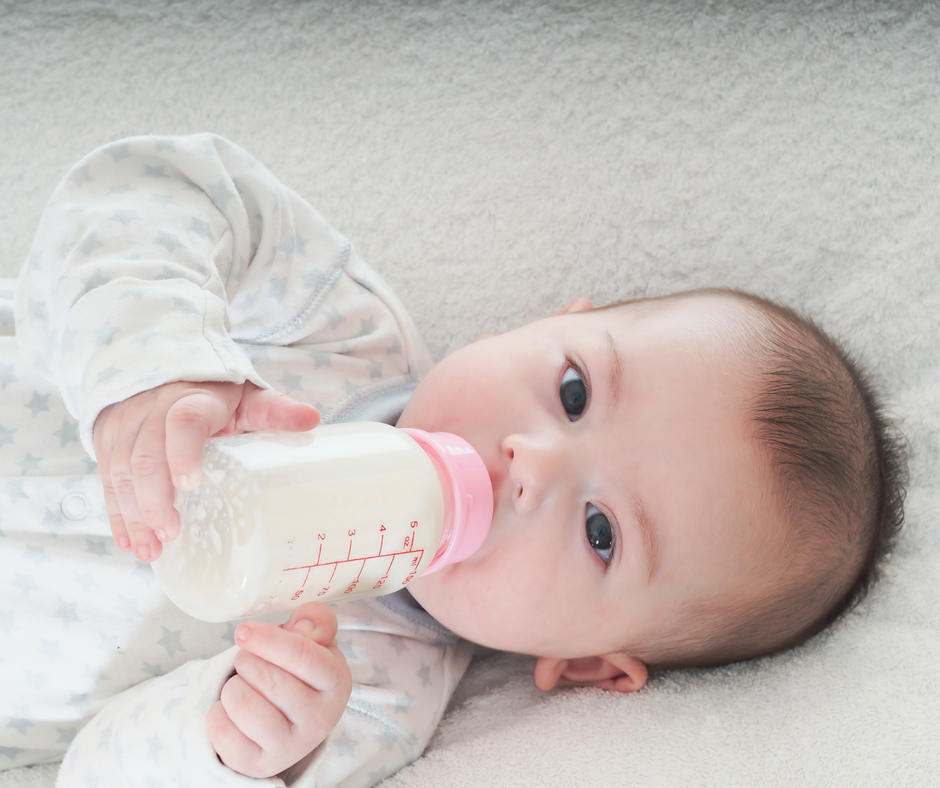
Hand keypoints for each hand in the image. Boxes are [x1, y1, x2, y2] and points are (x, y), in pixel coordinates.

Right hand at [93, 380, 319, 560]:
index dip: (182, 452)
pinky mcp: (110, 442)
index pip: (183, 423)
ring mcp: (127, 427)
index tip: (189, 484)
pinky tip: (130, 542)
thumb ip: (275, 411)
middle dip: (153, 499)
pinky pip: (108, 479)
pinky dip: (117, 514)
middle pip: (145, 455)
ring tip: (150, 549)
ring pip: (122, 470)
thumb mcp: (247, 398)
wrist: (164, 373)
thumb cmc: (215, 394)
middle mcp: (153, 411)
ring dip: (133, 514)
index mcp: (194, 400)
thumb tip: (311, 419)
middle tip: (170, 533)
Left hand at [206, 603, 352, 778]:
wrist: (288, 720)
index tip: (243, 632)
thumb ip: (316, 620)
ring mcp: (291, 747)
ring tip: (243, 686)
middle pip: (269, 679)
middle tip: (249, 662)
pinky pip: (223, 732)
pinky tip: (231, 711)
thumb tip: (304, 628)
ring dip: (233, 687)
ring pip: (244, 705)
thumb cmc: (299, 671)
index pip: (304, 657)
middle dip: (248, 662)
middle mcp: (320, 719)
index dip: (269, 641)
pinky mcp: (260, 765)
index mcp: (337, 682)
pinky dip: (217, 714)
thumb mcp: (315, 640)